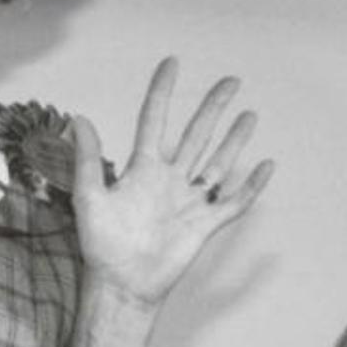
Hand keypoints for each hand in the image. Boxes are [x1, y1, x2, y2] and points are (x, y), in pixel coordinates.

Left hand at [70, 58, 273, 346]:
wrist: (122, 284)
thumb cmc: (102, 245)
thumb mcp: (89, 197)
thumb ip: (87, 159)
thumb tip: (79, 120)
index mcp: (143, 169)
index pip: (154, 119)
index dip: (163, 91)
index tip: (172, 63)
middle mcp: (169, 180)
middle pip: (196, 134)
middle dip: (213, 107)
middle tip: (231, 81)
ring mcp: (189, 201)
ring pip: (218, 162)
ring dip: (234, 139)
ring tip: (249, 114)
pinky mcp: (204, 225)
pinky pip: (234, 202)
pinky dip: (251, 185)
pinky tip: (267, 166)